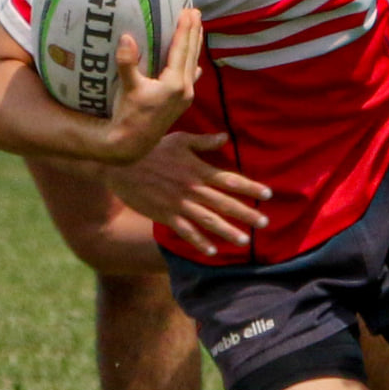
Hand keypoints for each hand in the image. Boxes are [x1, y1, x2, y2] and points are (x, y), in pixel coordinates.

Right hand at [101, 8, 202, 161]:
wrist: (132, 144)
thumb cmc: (128, 116)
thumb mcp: (127, 88)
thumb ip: (128, 63)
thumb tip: (127, 38)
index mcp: (174, 84)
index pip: (182, 49)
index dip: (185, 29)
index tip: (188, 11)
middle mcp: (185, 89)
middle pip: (191, 54)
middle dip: (194, 32)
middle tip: (195, 12)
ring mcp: (185, 97)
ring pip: (192, 64)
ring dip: (194, 46)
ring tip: (197, 29)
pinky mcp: (181, 104)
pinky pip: (190, 78)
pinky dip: (191, 65)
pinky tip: (196, 65)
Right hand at [104, 132, 271, 255]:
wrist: (120, 164)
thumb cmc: (150, 148)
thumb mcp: (179, 139)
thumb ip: (203, 142)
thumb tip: (226, 138)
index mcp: (197, 169)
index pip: (230, 179)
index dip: (250, 187)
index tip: (268, 194)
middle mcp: (191, 188)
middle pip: (224, 203)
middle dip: (246, 213)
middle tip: (265, 224)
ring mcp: (178, 203)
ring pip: (208, 220)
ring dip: (227, 231)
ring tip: (245, 241)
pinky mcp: (164, 215)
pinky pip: (185, 231)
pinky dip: (199, 242)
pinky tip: (212, 251)